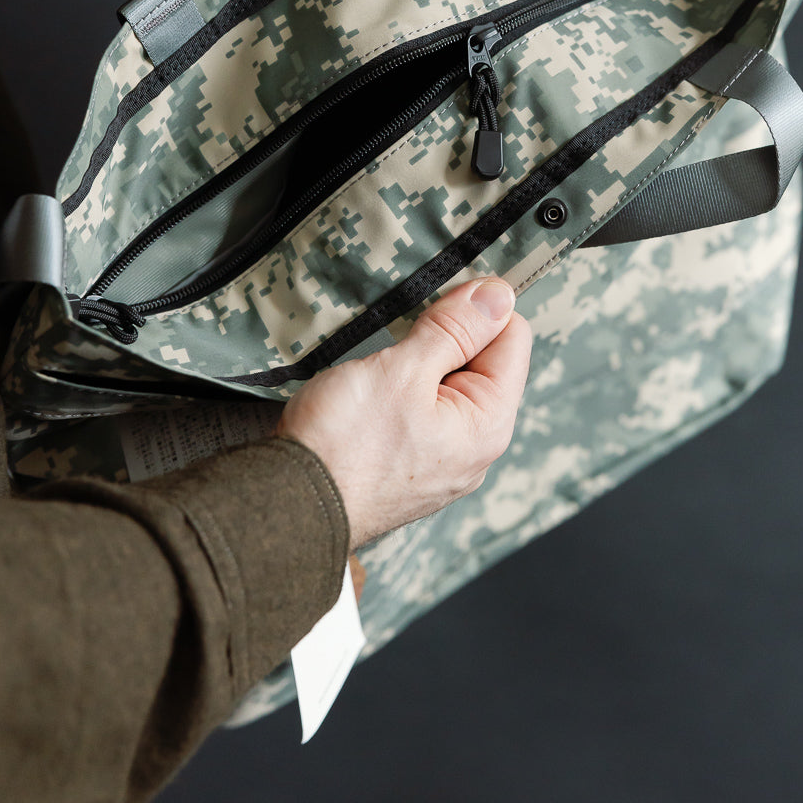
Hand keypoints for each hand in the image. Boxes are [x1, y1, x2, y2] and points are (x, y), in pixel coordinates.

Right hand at [276, 279, 531, 550]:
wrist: (289, 507)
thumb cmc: (343, 446)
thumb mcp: (403, 369)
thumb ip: (455, 329)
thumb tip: (499, 296)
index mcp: (488, 424)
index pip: (513, 337)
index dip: (477, 308)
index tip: (437, 303)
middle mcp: (475, 449)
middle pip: (483, 361)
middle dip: (445, 338)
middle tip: (399, 347)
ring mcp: (443, 461)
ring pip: (447, 385)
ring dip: (418, 364)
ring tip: (380, 376)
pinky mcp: (412, 466)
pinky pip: (423, 412)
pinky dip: (401, 392)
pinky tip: (372, 397)